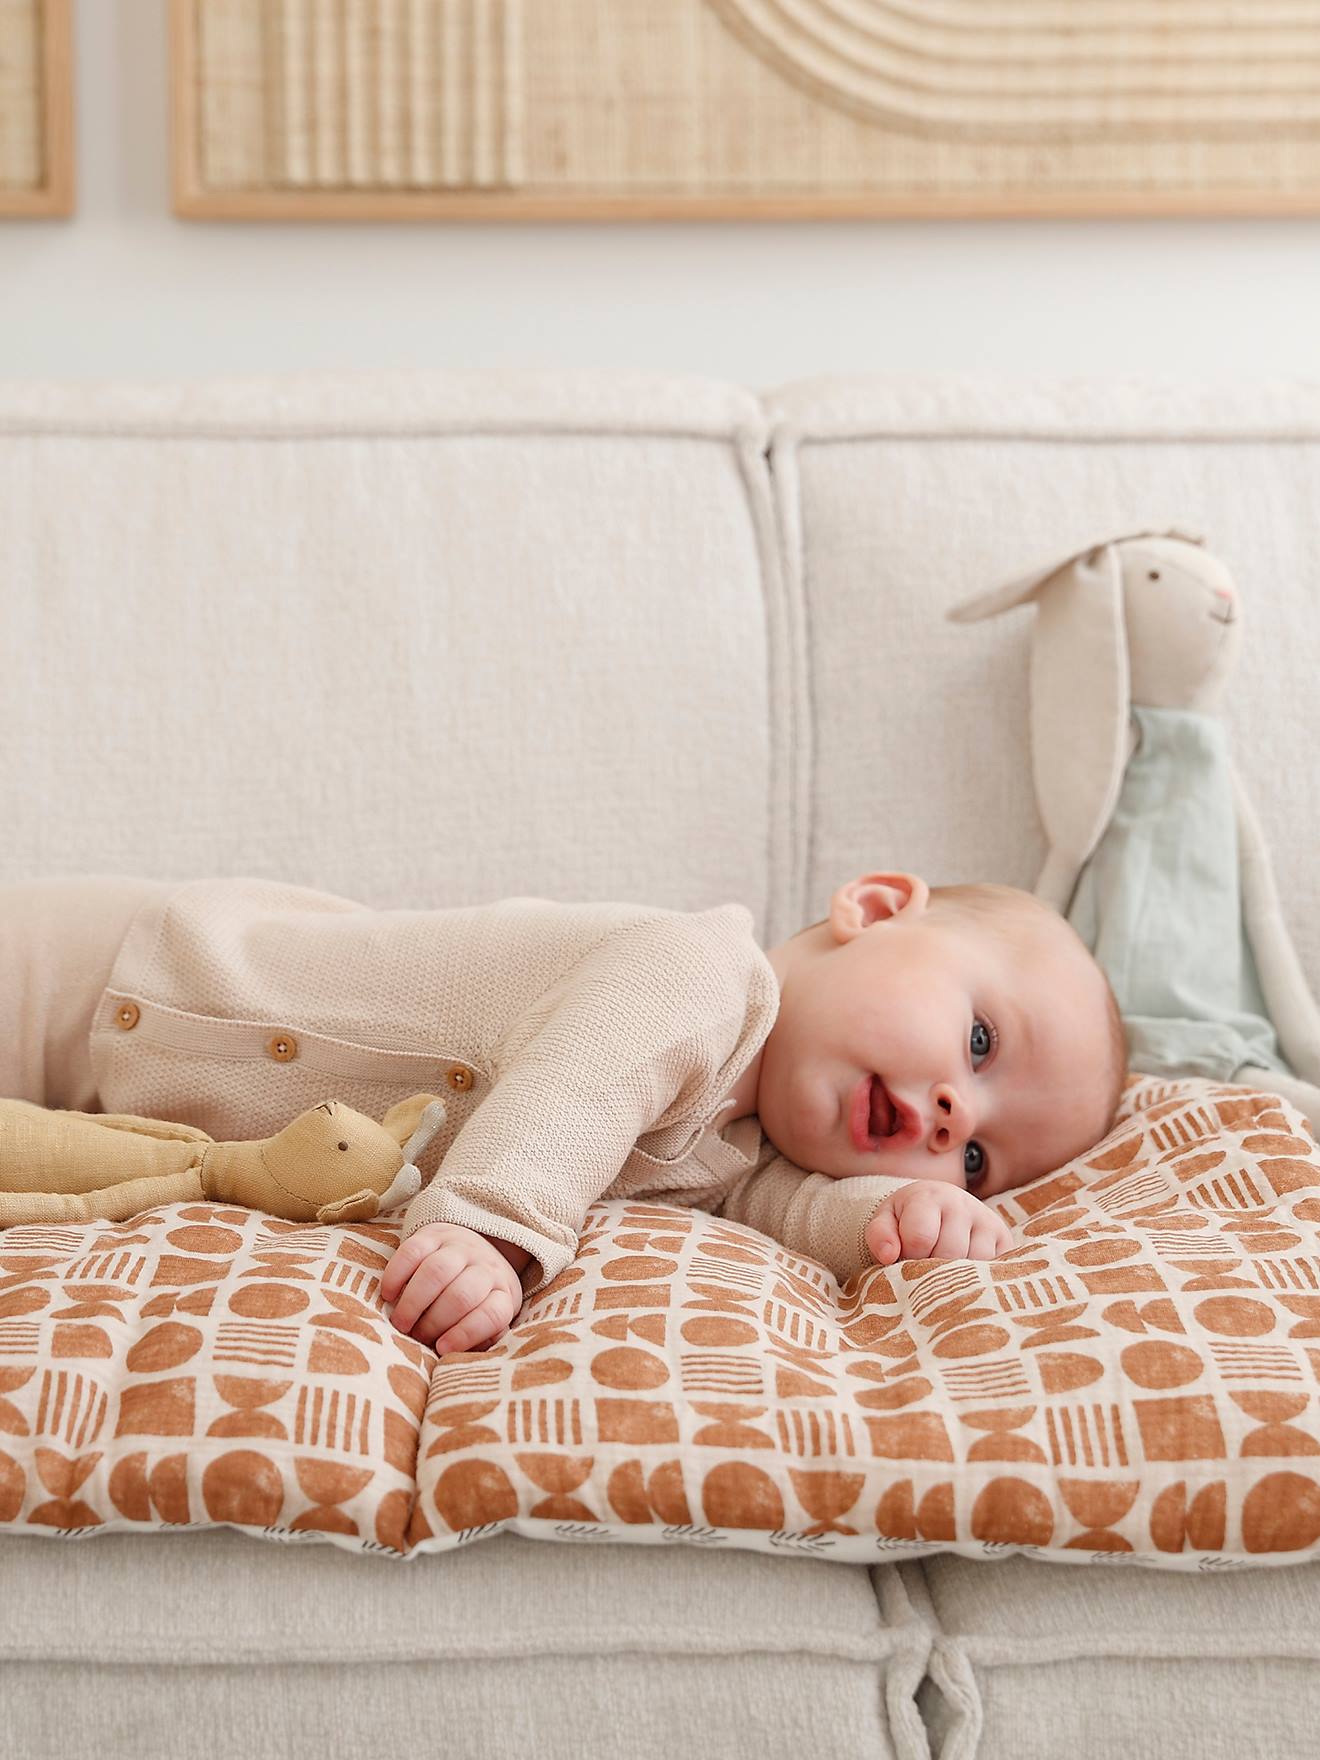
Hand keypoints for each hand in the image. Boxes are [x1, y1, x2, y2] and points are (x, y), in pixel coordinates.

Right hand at [380, 1222, 522, 1352]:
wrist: (475, 1248)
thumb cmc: (477, 1300)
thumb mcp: (489, 1320)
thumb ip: (480, 1341)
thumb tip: (460, 1361)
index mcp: (502, 1293)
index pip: (493, 1314)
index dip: (466, 1334)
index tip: (441, 1348)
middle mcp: (485, 1267)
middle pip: (461, 1295)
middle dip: (433, 1322)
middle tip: (416, 1337)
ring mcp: (461, 1247)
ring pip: (437, 1271)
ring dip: (413, 1302)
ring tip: (400, 1322)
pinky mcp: (434, 1234)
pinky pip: (413, 1250)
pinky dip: (397, 1274)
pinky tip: (389, 1294)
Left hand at [864, 1182, 1011, 1264]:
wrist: (939, 1205)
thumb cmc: (907, 1219)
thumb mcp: (886, 1221)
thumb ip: (879, 1235)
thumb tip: (889, 1256)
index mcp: (929, 1196)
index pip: (920, 1237)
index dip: (908, 1257)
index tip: (905, 1257)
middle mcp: (963, 1204)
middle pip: (949, 1252)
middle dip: (932, 1267)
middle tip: (924, 1265)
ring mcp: (987, 1221)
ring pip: (975, 1263)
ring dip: (956, 1276)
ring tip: (943, 1267)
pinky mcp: (1005, 1240)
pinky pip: (995, 1268)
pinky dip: (978, 1278)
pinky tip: (964, 1274)